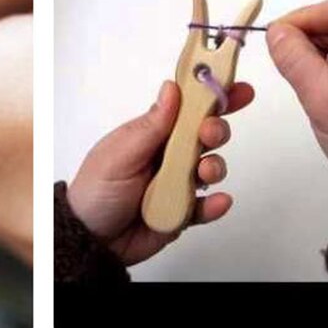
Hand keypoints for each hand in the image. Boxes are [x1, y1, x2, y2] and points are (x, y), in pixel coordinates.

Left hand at [66, 78, 253, 265]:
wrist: (92, 240)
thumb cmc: (96, 189)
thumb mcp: (120, 153)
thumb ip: (150, 125)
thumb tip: (171, 88)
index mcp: (151, 133)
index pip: (185, 108)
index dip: (211, 96)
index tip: (236, 87)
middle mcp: (168, 154)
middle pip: (204, 135)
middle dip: (216, 130)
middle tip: (210, 133)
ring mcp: (177, 183)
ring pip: (210, 168)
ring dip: (215, 167)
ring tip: (204, 172)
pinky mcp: (182, 212)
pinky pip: (206, 206)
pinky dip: (216, 204)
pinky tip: (218, 201)